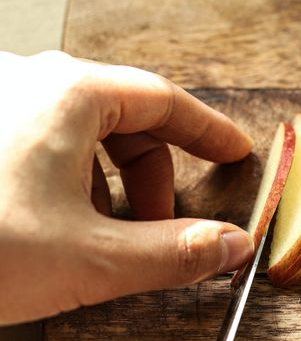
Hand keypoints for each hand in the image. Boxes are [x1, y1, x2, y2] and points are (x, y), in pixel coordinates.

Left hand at [0, 50, 254, 324]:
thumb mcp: (89, 260)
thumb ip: (176, 253)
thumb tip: (230, 246)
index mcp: (68, 93)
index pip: (164, 101)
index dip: (209, 132)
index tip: (235, 152)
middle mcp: (25, 80)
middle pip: (122, 117)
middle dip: (153, 176)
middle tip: (162, 227)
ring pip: (76, 131)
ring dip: (105, 183)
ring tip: (95, 235)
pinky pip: (34, 140)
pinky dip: (61, 180)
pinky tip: (45, 226)